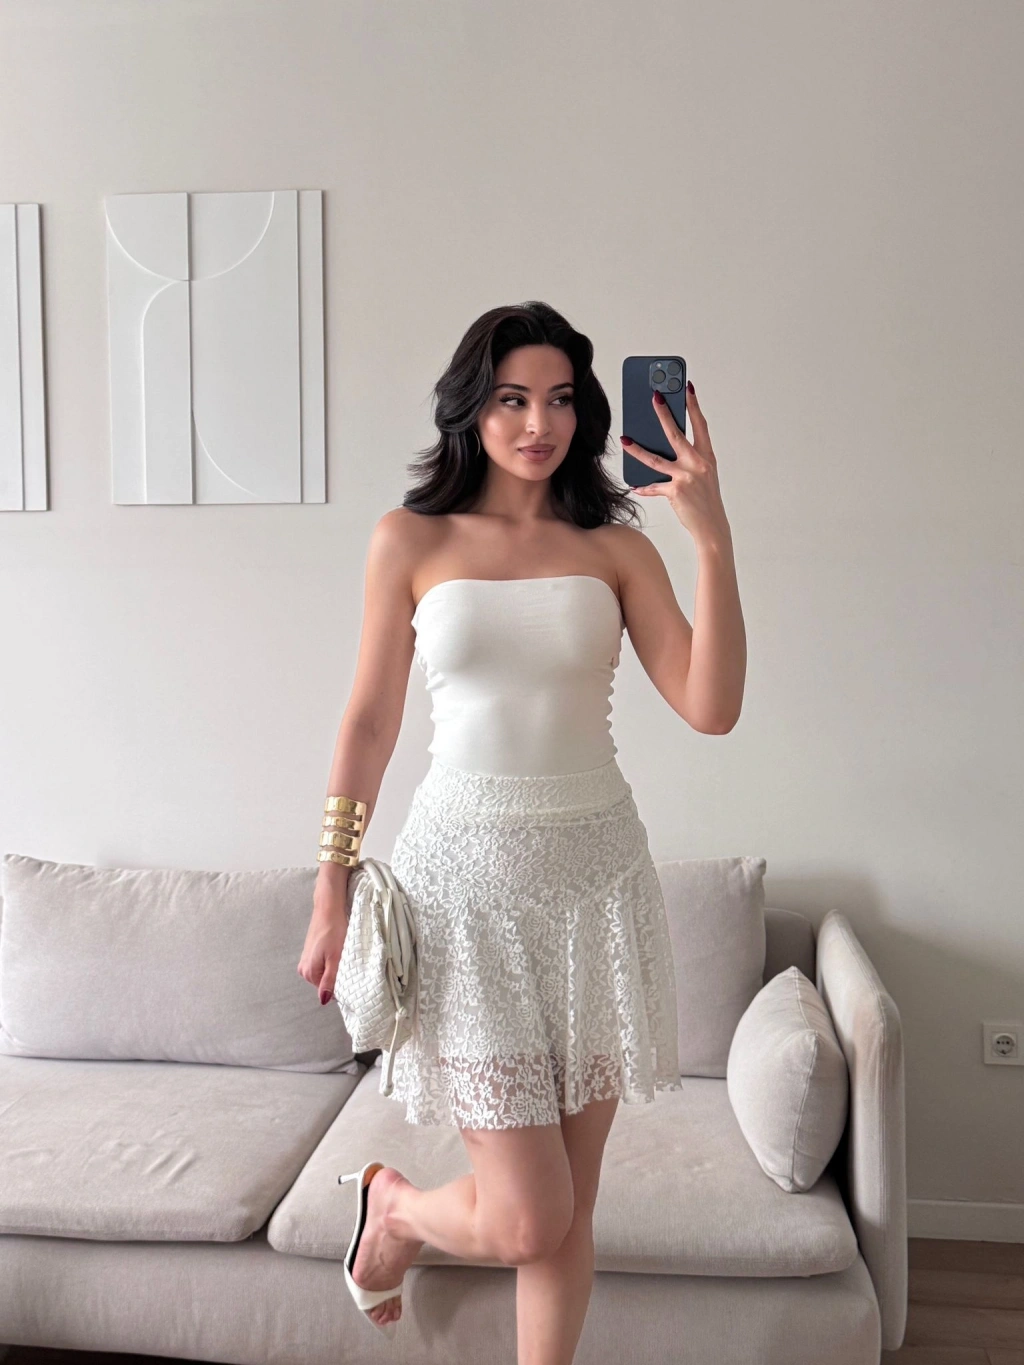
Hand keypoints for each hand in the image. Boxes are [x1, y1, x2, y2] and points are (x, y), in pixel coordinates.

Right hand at [297, 896, 349, 1005]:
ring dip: (335, 966)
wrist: (329, 907)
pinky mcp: (311, 951)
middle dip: (337, 975)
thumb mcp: (335, 958)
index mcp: (308, 973)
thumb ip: (330, 980)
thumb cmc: (334, 931)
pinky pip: (323, 963)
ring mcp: (306, 959)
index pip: (327, 991)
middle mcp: (303, 969)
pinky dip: (332, 959)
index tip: (350, 975)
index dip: (341, 984)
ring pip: (325, 972)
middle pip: (325, 982)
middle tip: (347, 962)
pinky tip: (338, 950)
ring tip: (343, 955)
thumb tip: (323, 1001)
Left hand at [622, 383, 730, 546]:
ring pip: (656, 459)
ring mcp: (686, 476)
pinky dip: (644, 487)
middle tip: (654, 396)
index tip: (687, 388)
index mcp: (707, 457)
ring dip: (637, 449)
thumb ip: (688, 461)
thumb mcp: (704, 476)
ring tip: (625, 439)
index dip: (693, 406)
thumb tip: (663, 449)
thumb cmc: (706, 500)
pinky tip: (634, 485)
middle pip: (676, 434)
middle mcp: (698, 463)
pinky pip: (654, 486)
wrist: (712, 527)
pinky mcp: (675, 491)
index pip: (700, 425)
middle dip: (664, 413)